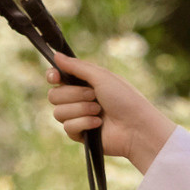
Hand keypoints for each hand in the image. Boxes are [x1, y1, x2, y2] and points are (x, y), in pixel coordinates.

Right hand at [46, 52, 177, 174]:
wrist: (136, 127)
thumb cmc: (124, 99)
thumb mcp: (101, 77)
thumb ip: (77, 66)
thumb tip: (56, 55)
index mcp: (84, 83)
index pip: (57, 78)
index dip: (53, 76)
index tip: (56, 77)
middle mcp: (79, 99)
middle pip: (54, 95)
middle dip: (74, 94)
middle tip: (94, 95)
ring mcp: (78, 117)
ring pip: (58, 112)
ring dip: (80, 109)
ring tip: (99, 110)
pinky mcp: (80, 134)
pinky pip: (68, 127)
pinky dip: (84, 123)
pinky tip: (99, 124)